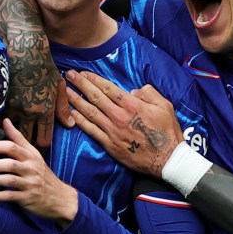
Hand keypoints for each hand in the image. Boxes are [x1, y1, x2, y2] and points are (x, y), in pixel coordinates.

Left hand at [0, 119, 78, 226]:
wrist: (60, 197)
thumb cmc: (42, 174)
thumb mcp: (33, 154)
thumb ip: (18, 138)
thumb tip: (5, 120)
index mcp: (31, 156)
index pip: (12, 147)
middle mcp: (31, 168)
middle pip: (9, 164)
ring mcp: (30, 184)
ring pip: (9, 180)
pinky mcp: (28, 198)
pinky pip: (11, 196)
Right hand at [6, 66, 72, 151]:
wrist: (25, 52)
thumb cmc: (45, 68)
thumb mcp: (58, 87)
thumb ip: (63, 109)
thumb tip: (70, 124)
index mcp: (46, 111)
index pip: (44, 140)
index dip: (43, 146)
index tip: (41, 147)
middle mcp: (30, 114)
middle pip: (27, 140)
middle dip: (27, 144)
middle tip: (27, 145)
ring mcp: (14, 108)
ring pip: (12, 132)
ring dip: (14, 135)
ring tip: (14, 136)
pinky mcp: (2, 101)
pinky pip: (1, 120)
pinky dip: (3, 124)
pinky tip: (4, 124)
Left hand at [65, 70, 181, 177]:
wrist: (166, 159)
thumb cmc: (167, 132)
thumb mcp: (165, 106)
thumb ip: (149, 93)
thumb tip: (134, 90)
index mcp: (132, 105)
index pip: (108, 88)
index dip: (94, 79)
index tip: (83, 73)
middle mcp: (119, 116)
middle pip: (95, 97)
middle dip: (81, 84)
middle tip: (69, 75)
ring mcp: (112, 131)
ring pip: (90, 112)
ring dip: (76, 100)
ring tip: (65, 91)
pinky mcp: (109, 144)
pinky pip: (91, 130)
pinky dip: (80, 120)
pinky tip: (72, 113)